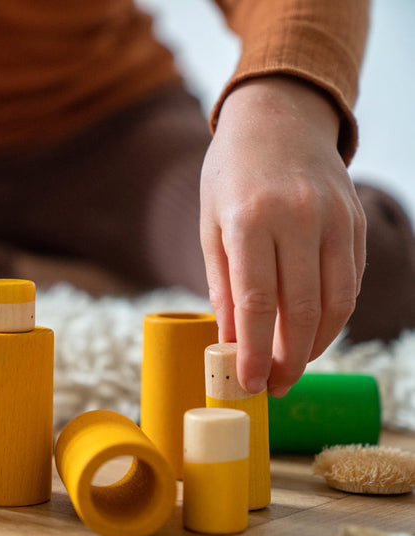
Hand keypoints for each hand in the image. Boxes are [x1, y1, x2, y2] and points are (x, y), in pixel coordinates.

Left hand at [200, 76, 365, 396]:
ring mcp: (333, 218)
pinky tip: (315, 331)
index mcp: (250, 219)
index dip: (254, 350)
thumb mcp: (211, 224)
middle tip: (275, 387)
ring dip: (317, 344)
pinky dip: (335, 314)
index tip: (248, 383)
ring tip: (294, 367)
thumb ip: (222, 283)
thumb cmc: (232, 175)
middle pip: (300, 308)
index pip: (255, 301)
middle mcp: (297, 218)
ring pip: (335, 301)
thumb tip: (231, 341)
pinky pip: (351, 280)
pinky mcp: (355, 220)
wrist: (279, 117)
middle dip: (289, 358)